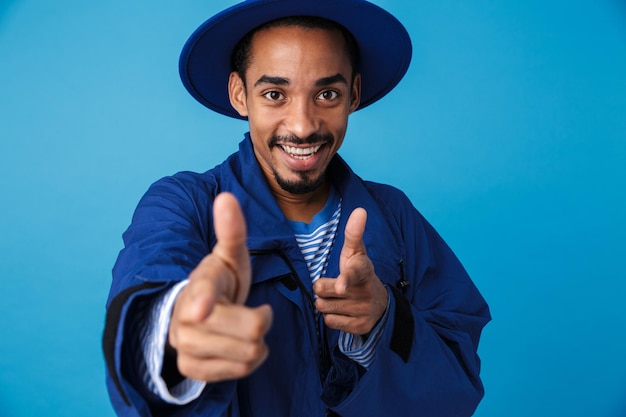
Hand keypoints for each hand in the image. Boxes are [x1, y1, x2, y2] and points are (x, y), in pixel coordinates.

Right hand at [168, 193, 272, 382]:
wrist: (197, 314)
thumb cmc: (221, 282)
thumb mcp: (230, 256)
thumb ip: (232, 230)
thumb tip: (226, 197)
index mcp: (199, 285)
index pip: (201, 293)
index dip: (203, 302)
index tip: (202, 310)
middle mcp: (186, 318)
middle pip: (250, 330)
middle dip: (262, 321)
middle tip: (254, 312)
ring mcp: (186, 346)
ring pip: (248, 354)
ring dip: (258, 341)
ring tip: (246, 327)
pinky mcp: (192, 369)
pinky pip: (240, 371)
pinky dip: (250, 360)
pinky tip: (240, 346)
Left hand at [313, 208, 387, 335]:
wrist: (380, 304)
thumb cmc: (359, 272)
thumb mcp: (356, 253)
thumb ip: (354, 233)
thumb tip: (360, 210)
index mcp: (362, 270)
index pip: (352, 273)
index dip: (345, 280)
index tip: (342, 286)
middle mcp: (364, 291)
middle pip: (322, 291)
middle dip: (323, 288)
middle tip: (336, 286)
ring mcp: (363, 311)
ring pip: (323, 307)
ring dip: (326, 303)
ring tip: (340, 299)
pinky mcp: (359, 327)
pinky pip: (330, 323)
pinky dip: (332, 318)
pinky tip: (343, 311)